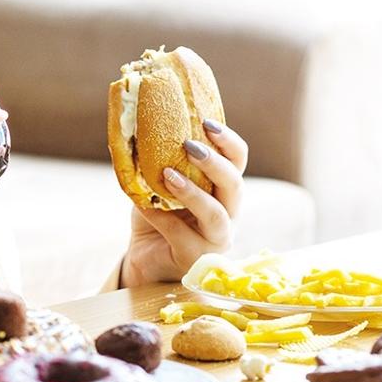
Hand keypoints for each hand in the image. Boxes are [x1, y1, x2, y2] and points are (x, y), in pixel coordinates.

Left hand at [121, 120, 248, 285]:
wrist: (145, 256)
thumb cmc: (159, 214)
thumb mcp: (162, 183)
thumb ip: (164, 161)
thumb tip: (142, 128)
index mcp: (224, 190)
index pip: (238, 161)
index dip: (228, 142)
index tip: (207, 123)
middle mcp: (229, 214)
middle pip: (235, 186)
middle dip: (214, 163)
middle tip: (189, 146)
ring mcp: (216, 239)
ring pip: (216, 215)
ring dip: (193, 192)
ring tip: (168, 175)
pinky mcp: (196, 258)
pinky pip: (182, 235)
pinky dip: (161, 217)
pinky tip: (144, 205)